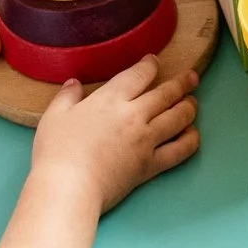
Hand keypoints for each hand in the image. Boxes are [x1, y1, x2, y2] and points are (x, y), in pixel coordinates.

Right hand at [31, 59, 201, 210]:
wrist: (70, 187)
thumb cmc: (57, 151)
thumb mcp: (54, 116)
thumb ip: (67, 97)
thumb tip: (74, 83)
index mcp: (111, 99)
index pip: (139, 75)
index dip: (150, 65)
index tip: (155, 61)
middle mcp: (134, 115)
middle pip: (166, 94)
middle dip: (182, 83)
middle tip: (192, 77)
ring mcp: (146, 140)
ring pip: (178, 118)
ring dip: (189, 107)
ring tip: (194, 102)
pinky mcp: (150, 165)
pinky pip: (179, 151)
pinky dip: (190, 141)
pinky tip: (193, 135)